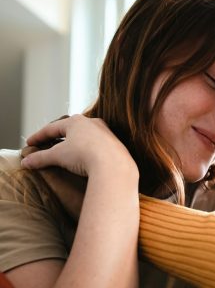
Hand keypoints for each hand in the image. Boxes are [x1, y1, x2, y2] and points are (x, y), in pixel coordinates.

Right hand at [21, 115, 136, 178]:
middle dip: (58, 136)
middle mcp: (92, 123)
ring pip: (86, 137)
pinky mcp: (115, 145)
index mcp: (76, 122)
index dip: (38, 136)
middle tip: (48, 143)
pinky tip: (86, 158)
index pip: (52, 128)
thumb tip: (25, 163)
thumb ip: (40, 158)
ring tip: (67, 151)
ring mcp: (106, 133)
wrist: (114, 165)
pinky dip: (88, 150)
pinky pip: (98, 146)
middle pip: (70, 129)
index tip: (29, 143)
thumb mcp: (58, 156)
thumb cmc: (84, 156)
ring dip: (75, 143)